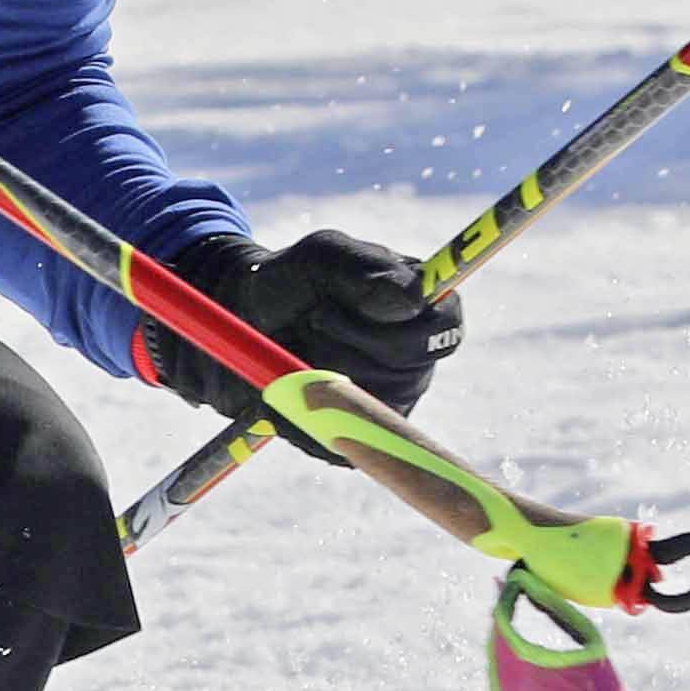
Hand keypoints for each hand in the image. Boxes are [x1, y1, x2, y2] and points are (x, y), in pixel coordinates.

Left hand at [130, 228, 457, 419]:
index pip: (444, 331)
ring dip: (321, 374)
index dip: (403, 329)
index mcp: (422, 312)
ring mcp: (391, 402)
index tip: (351, 307)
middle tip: (315, 319)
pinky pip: (339, 435)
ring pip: (370, 406)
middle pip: (407, 374)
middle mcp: (416, 361)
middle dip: (347, 344)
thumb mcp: (323, 255)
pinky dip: (302, 410)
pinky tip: (288, 379)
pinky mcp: (358, 434)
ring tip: (300, 344)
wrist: (245, 320)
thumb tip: (412, 300)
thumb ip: (365, 270)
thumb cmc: (294, 280)